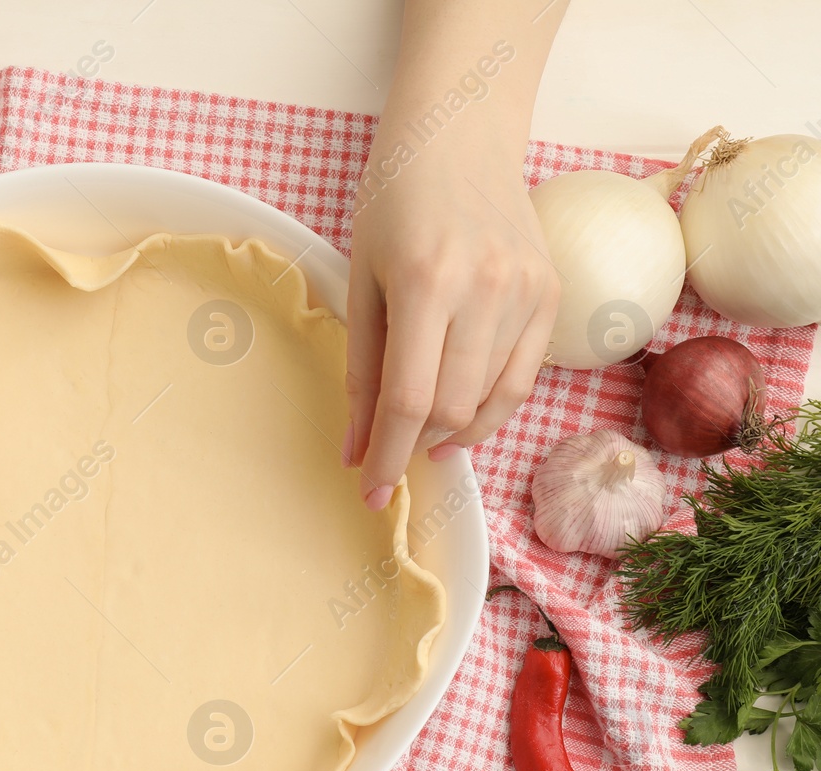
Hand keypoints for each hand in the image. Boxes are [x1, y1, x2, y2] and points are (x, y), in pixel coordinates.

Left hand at [344, 151, 559, 508]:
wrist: (460, 138)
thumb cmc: (394, 202)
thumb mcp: (360, 280)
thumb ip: (361, 369)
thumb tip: (356, 449)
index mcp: (427, 282)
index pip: (408, 399)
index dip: (386, 456)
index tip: (369, 491)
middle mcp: (488, 289)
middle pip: (452, 408)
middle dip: (412, 449)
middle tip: (386, 463)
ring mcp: (530, 292)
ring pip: (492, 403)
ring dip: (450, 434)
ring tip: (419, 438)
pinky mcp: (554, 294)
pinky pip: (522, 379)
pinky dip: (488, 410)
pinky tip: (458, 417)